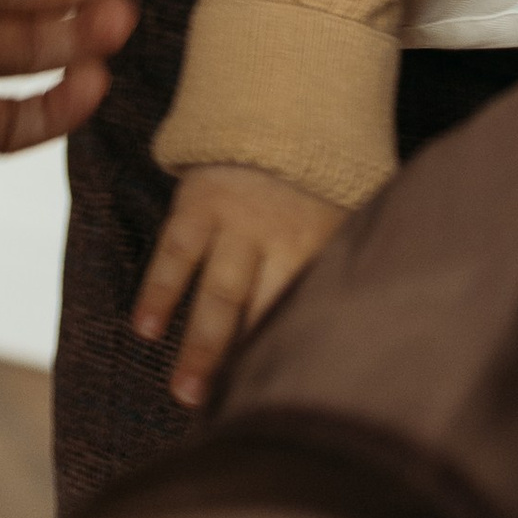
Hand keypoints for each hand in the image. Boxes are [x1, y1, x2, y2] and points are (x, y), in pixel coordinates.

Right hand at [132, 162, 347, 406]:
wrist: (279, 101)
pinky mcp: (198, 204)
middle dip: (246, 363)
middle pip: (263, 311)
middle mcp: (279, 238)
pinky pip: (176, 252)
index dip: (297, 357)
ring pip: (219, 291)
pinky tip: (145, 328)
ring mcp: (235, 222)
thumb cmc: (317, 181)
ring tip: (185, 391)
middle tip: (230, 416)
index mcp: (320, 246)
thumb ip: (349, 263)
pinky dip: (160, 290)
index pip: (308, 310)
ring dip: (201, 343)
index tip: (288, 407)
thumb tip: (371, 325)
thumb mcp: (347, 214)